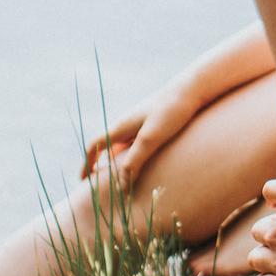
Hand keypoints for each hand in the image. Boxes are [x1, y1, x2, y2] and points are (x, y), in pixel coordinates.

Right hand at [80, 83, 197, 185]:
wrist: (192, 90)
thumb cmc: (171, 112)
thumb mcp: (152, 138)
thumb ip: (136, 160)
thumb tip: (121, 184)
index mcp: (122, 126)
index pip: (96, 145)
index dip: (87, 163)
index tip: (83, 180)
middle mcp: (128, 124)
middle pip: (107, 146)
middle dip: (99, 164)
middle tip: (96, 183)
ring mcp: (140, 123)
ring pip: (122, 145)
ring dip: (116, 161)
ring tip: (117, 178)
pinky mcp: (154, 123)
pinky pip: (136, 142)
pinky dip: (131, 155)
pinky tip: (141, 164)